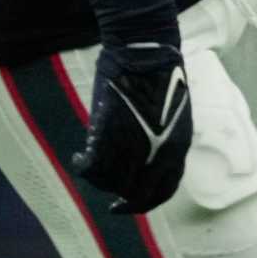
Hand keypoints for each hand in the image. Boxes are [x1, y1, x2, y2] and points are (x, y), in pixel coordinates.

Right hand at [73, 41, 191, 214]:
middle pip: (136, 193)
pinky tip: (78, 156)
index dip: (146, 202)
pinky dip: (83, 166)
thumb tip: (143, 162)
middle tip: (109, 201)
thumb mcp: (171, 117)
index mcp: (177, 148)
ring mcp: (134, 147)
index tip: (129, 203)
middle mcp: (157, 154)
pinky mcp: (110, 137)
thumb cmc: (159, 77)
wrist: (147, 53)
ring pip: (111, 182)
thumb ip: (160, 142)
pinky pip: (92, 167)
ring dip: (99, 179)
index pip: (163, 191)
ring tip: (91, 163)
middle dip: (121, 199)